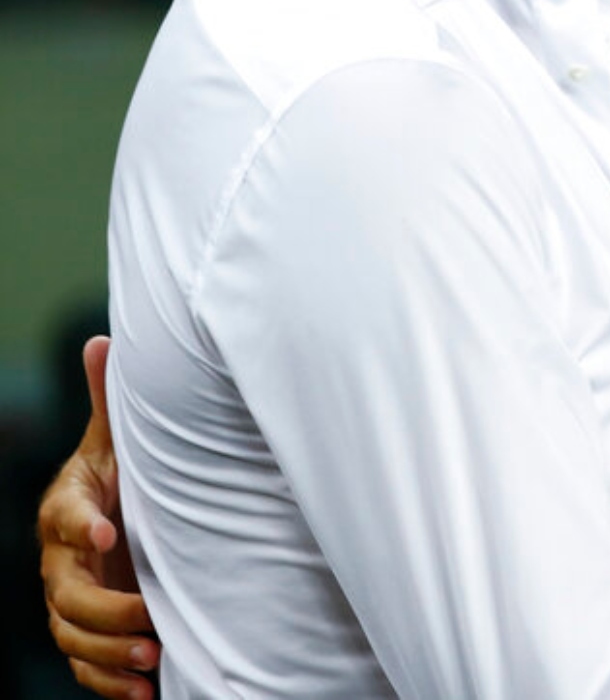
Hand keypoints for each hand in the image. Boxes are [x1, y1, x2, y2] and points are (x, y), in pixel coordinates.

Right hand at [39, 336, 156, 699]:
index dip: (84, 522)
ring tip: (151, 659)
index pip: (66, 516)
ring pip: (71, 636)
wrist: (119, 518)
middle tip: (149, 622)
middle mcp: (63, 559)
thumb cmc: (123, 476)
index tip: (111, 529)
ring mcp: (71, 598)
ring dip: (108, 653)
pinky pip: (83, 666)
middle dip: (105, 611)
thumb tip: (101, 341)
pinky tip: (141, 694)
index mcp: (70, 508)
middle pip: (66, 594)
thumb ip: (108, 402)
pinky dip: (107, 683)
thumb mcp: (117, 442)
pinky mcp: (87, 631)